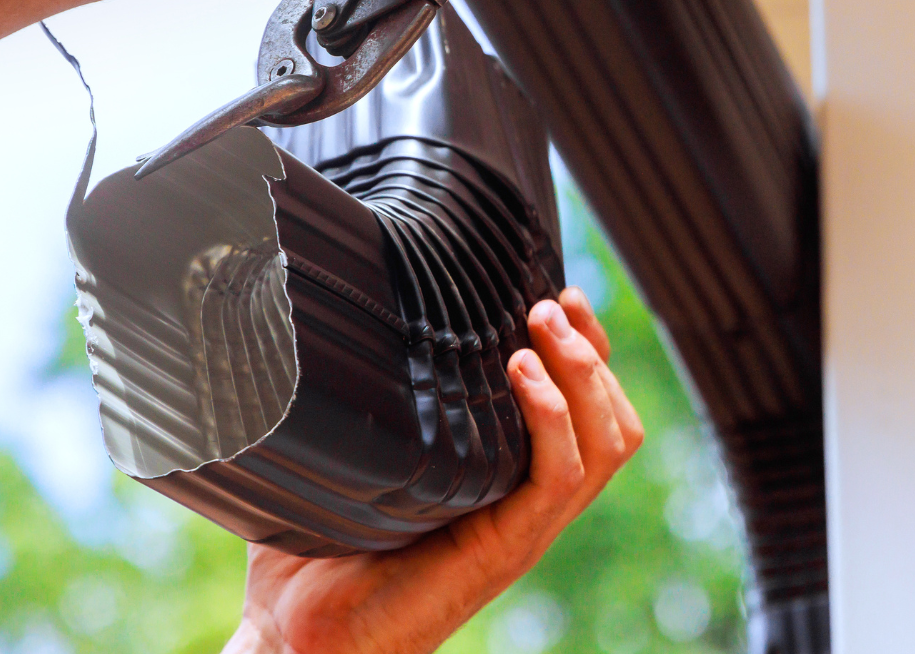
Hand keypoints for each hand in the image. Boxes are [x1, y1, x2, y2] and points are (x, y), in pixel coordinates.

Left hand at [221, 288, 642, 653]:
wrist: (299, 638)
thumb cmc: (314, 554)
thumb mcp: (355, 458)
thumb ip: (366, 403)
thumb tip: (328, 324)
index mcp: (510, 482)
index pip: (587, 409)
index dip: (588, 349)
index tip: (560, 295)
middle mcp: (530, 504)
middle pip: (615, 420)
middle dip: (593, 349)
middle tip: (551, 302)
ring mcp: (525, 527)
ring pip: (607, 442)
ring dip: (582, 372)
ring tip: (541, 327)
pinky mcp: (507, 546)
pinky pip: (561, 475)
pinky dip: (553, 415)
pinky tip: (520, 373)